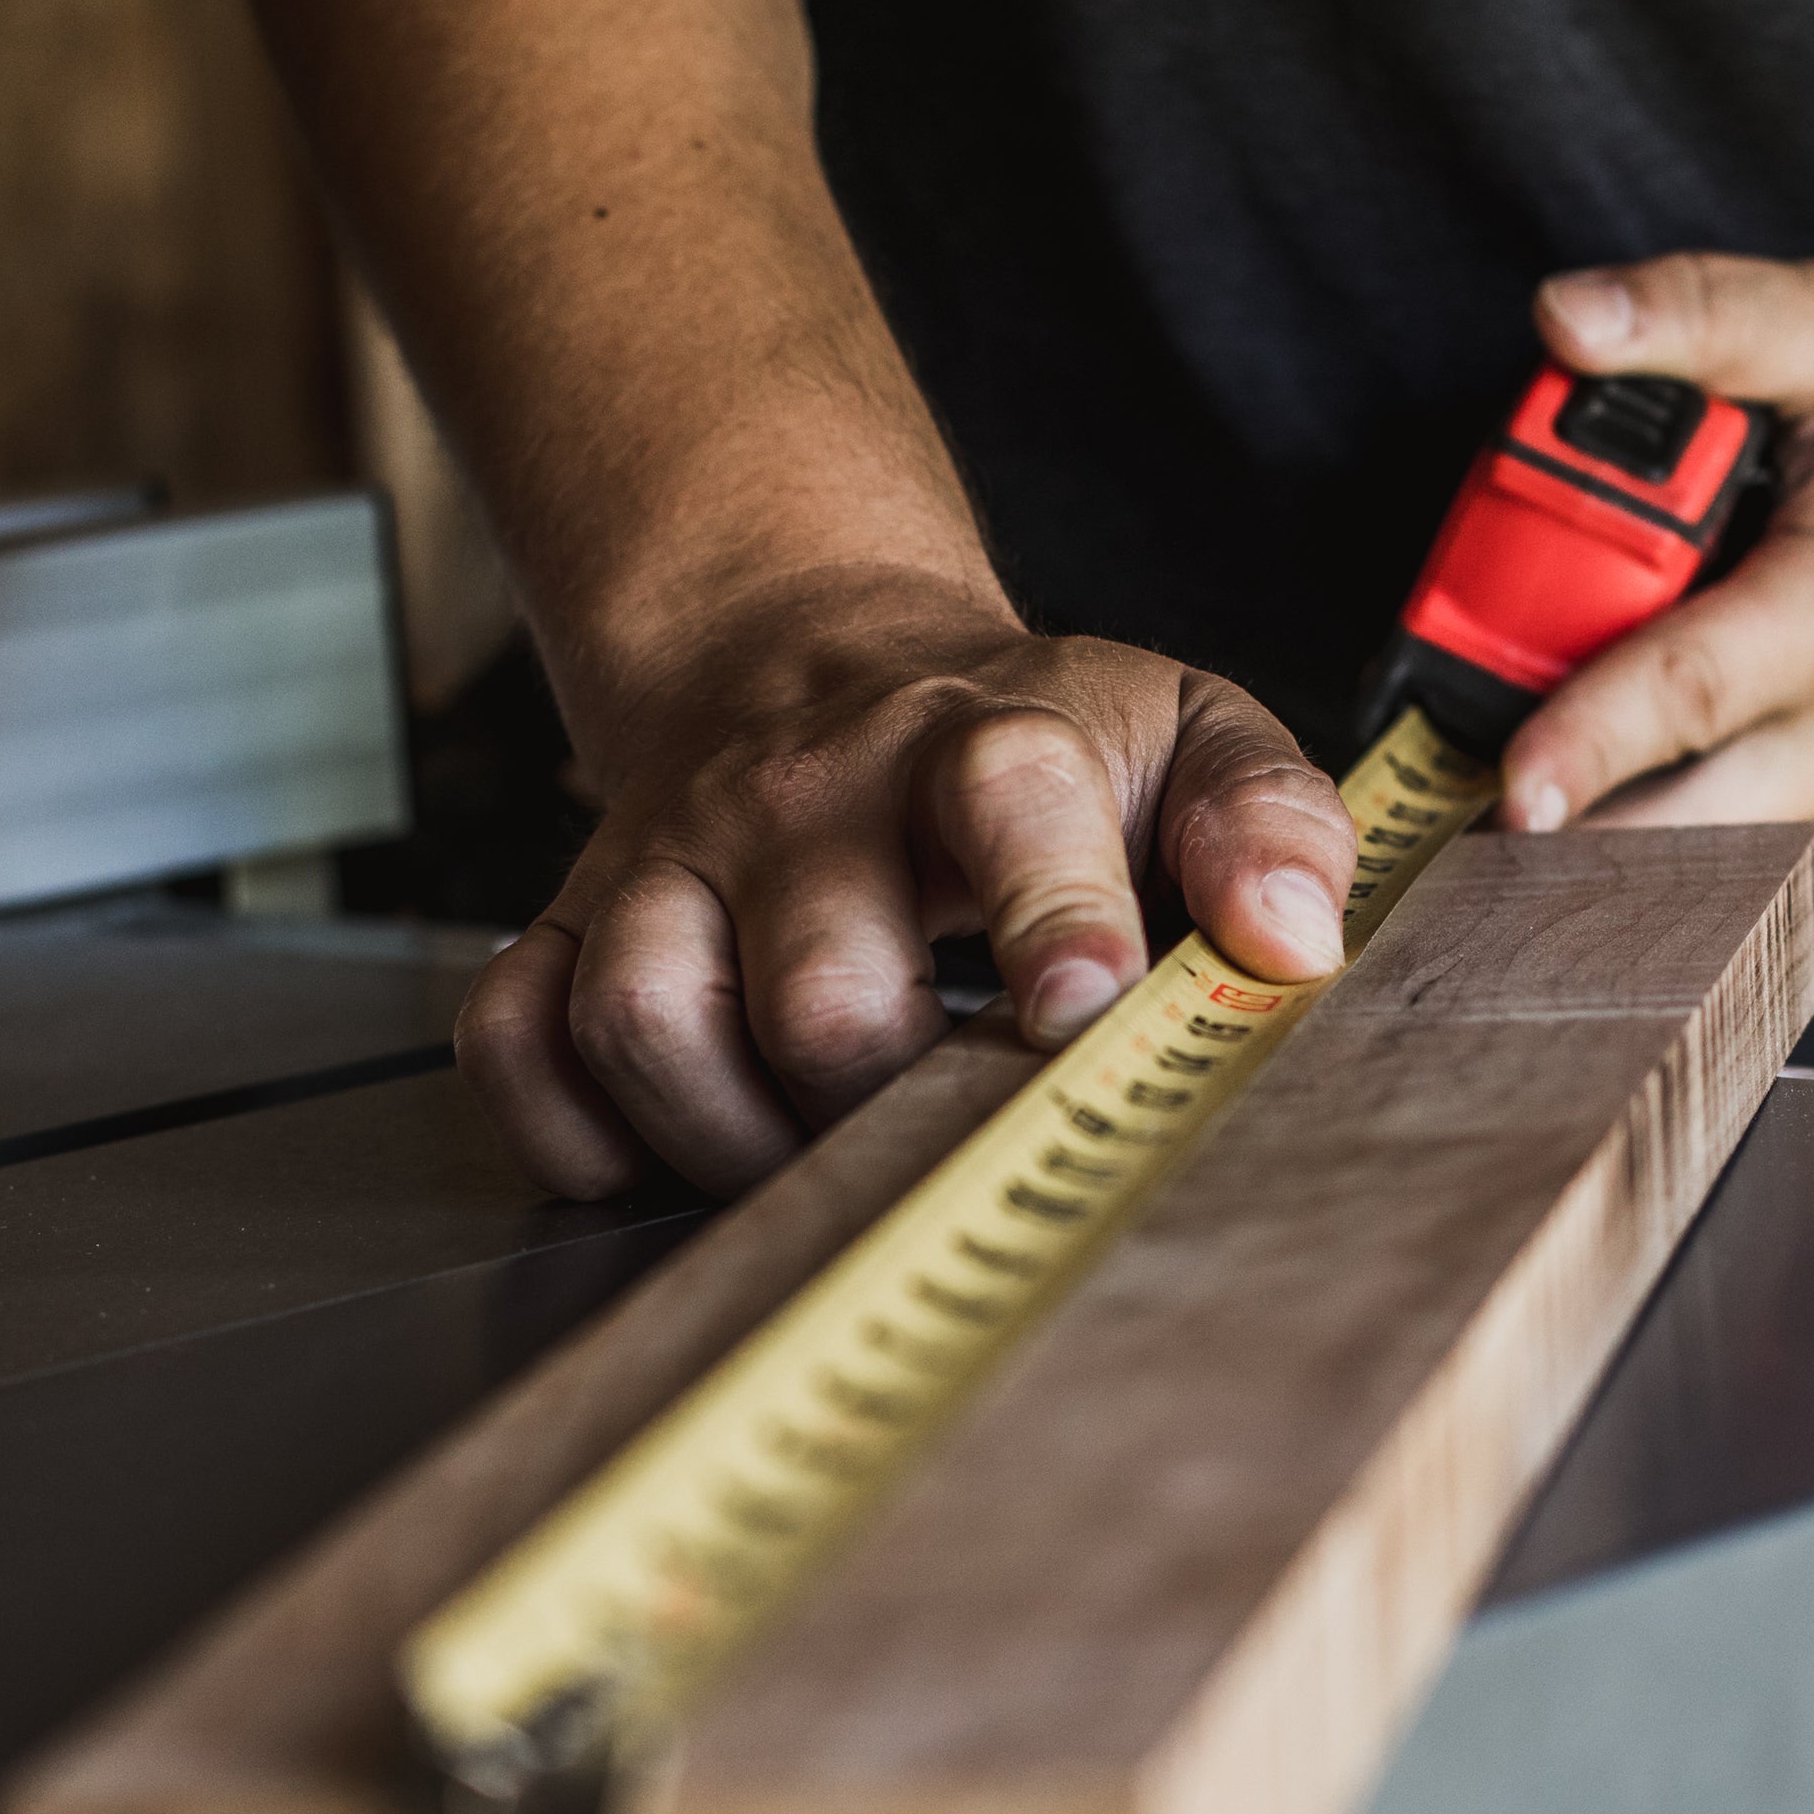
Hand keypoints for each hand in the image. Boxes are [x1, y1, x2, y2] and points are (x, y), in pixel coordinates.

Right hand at [460, 571, 1357, 1196]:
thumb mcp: (1185, 734)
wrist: (818, 657)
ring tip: (821, 1156)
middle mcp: (807, 795)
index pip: (1008, 799)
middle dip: (894, 1104)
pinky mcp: (577, 918)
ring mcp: (674, 858)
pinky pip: (518, 1043)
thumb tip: (1295, 942)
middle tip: (952, 1136)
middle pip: (819, 991)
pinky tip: (670, 1145)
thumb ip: (1269, 820)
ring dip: (738, 1141)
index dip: (1051, 914)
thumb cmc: (1027, 746)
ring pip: (648, 1027)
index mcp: (981, 739)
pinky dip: (575, 1131)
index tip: (1081, 1017)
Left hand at [1500, 257, 1813, 871]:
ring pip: (1728, 855)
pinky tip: (1671, 766)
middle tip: (1471, 826)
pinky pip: (1772, 848)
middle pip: (1697, 825)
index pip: (1695, 694)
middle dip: (1580, 838)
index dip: (1589, 745)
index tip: (1510, 793)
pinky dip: (1707, 820)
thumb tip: (1564, 317)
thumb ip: (1706, 316)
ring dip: (1632, 834)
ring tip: (1551, 796)